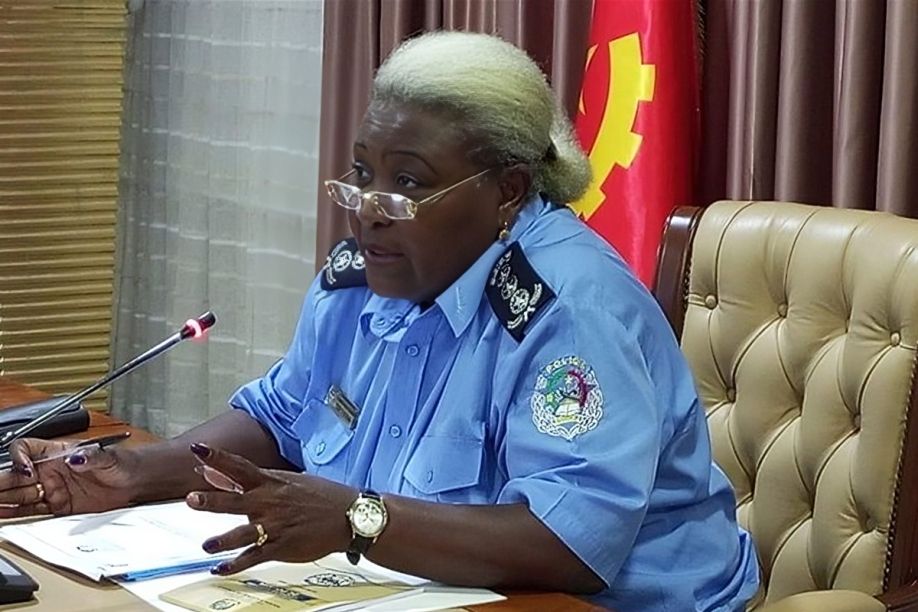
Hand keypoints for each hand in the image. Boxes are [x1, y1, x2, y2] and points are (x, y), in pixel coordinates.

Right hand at [0, 438, 137, 517]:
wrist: (133, 482)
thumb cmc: (121, 462)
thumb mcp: (109, 456)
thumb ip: (92, 456)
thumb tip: (76, 457)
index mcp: (57, 452)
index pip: (26, 449)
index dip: (19, 458)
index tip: (24, 470)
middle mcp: (49, 471)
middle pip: (16, 474)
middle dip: (2, 481)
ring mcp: (52, 489)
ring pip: (19, 494)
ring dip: (4, 499)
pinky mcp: (58, 507)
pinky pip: (32, 510)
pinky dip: (16, 513)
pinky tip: (4, 514)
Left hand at [186, 443, 356, 574]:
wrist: (348, 515)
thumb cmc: (318, 496)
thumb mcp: (286, 482)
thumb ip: (248, 481)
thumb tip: (215, 474)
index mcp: (271, 483)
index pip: (239, 466)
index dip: (217, 457)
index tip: (198, 449)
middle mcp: (270, 503)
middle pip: (236, 500)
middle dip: (213, 500)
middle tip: (192, 498)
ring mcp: (276, 526)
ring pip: (245, 533)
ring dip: (224, 539)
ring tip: (208, 545)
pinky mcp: (282, 546)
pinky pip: (255, 557)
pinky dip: (236, 565)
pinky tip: (221, 568)